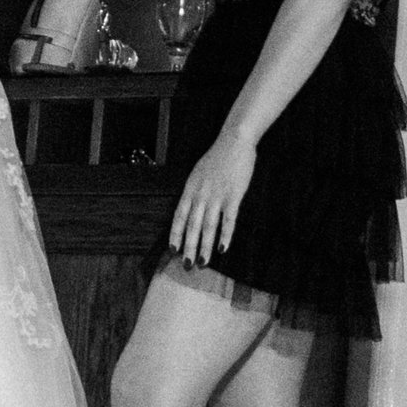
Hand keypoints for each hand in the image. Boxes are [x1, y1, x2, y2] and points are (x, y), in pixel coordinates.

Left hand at [169, 127, 255, 266]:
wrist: (234, 142)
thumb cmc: (217, 157)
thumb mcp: (198, 173)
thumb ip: (194, 191)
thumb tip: (189, 210)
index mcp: (190, 189)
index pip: (179, 216)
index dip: (175, 234)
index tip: (173, 249)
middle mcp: (200, 194)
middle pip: (192, 226)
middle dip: (189, 247)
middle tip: (187, 265)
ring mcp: (217, 196)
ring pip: (208, 226)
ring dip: (205, 246)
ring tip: (203, 262)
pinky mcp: (233, 196)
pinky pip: (228, 220)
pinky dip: (225, 236)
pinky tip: (223, 248)